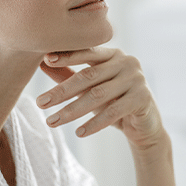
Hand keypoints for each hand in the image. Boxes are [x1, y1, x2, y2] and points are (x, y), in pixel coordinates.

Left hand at [37, 47, 164, 150]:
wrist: (144, 125)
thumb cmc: (114, 101)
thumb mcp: (91, 88)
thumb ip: (69, 74)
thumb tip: (41, 63)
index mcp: (113, 54)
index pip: (87, 52)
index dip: (66, 56)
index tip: (45, 60)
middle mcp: (127, 62)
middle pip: (88, 76)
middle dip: (62, 91)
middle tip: (40, 102)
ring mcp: (137, 79)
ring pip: (98, 95)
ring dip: (72, 110)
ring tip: (52, 121)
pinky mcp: (143, 98)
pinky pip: (113, 112)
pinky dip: (94, 123)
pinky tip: (79, 133)